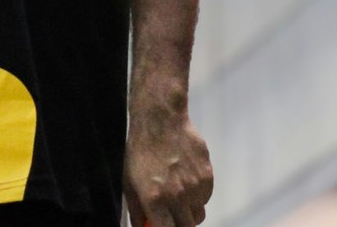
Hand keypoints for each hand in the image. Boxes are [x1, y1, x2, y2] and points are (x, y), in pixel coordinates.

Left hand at [124, 108, 212, 226]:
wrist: (160, 121)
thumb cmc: (139, 150)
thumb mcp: (129, 180)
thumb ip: (136, 209)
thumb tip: (140, 226)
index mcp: (155, 199)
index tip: (163, 225)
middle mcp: (177, 197)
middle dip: (179, 224)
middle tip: (171, 217)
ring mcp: (195, 187)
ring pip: (198, 215)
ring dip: (188, 213)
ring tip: (177, 199)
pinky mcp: (207, 177)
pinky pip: (205, 198)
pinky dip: (197, 198)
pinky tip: (186, 183)